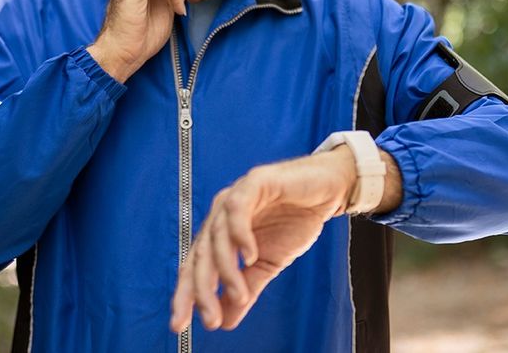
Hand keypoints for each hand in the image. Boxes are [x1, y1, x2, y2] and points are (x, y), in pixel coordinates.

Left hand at [169, 149, 357, 332]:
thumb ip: (246, 288)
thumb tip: (225, 320)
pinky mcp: (253, 182)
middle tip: (210, 319)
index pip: (195, 266)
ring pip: (217, 236)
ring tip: (239, 294)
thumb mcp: (268, 263)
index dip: (186, 295)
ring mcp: (234, 197)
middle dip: (202, 290)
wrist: (326, 190)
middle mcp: (220, 215)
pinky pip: (237, 209)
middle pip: (200, 254)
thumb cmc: (296, 219)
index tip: (181, 325)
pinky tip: (250, 256)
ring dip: (227, 270)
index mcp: (220, 232)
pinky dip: (240, 235)